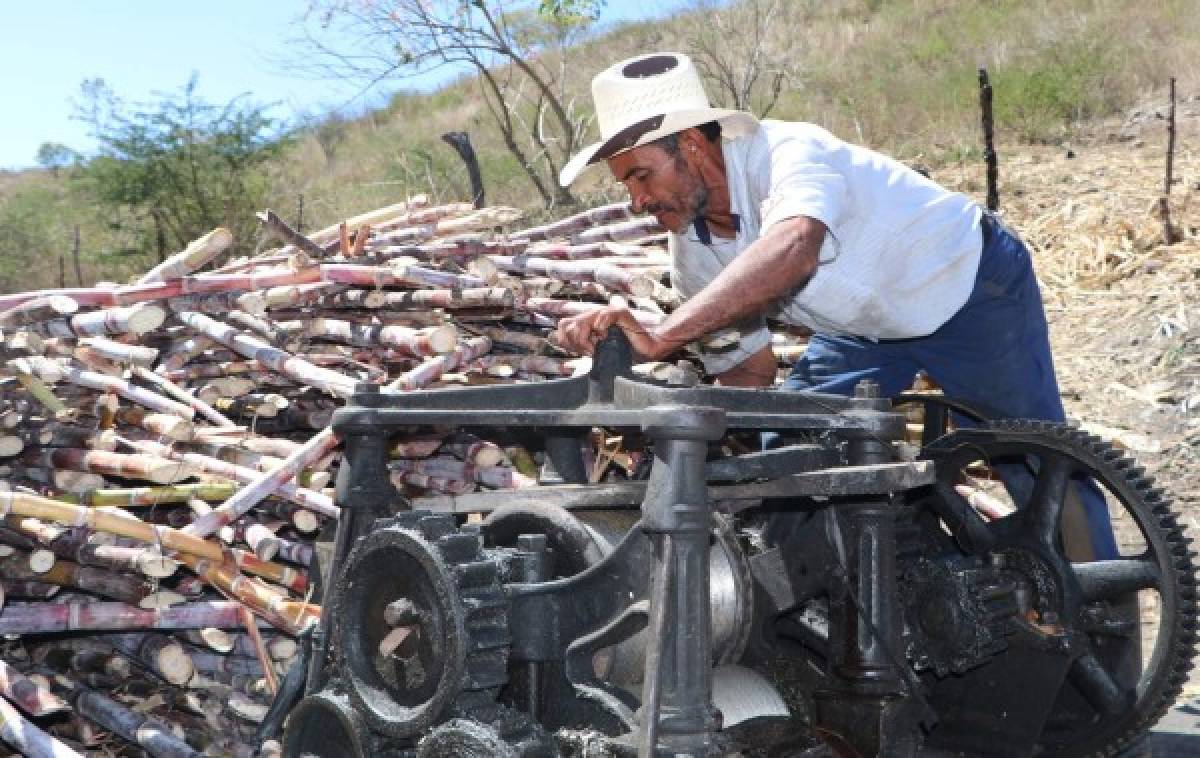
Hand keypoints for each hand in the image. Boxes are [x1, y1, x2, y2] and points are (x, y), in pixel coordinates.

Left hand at [552, 305, 675, 359]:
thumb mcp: (596, 351)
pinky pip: (602, 316)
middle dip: (576, 342)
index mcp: (587, 322)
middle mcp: (594, 315)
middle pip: (568, 324)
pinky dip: (601, 329)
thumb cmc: (624, 351)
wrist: (646, 350)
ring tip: (597, 348)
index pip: (562, 325)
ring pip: (582, 321)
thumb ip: (579, 344)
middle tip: (590, 352)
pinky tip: (607, 338)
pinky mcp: (620, 313)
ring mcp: (606, 313)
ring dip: (586, 339)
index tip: (581, 352)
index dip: (567, 341)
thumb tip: (558, 340)